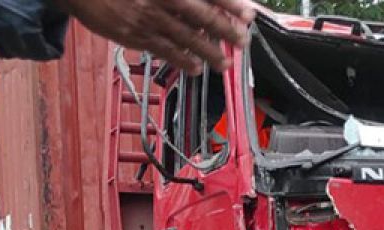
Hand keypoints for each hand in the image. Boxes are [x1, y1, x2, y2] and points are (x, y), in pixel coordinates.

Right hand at [57, 0, 256, 74]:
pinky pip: (164, 51)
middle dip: (226, 30)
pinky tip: (195, 69)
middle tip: (244, 41)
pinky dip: (182, 61)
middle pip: (202, 16)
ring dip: (209, 52)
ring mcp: (146, 18)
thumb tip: (210, 3)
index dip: (230, 4)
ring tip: (225, 63)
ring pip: (186, 38)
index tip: (249, 14)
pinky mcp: (134, 35)